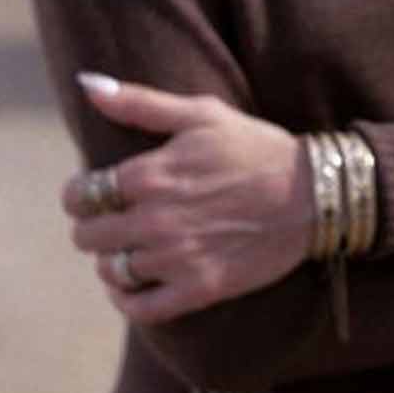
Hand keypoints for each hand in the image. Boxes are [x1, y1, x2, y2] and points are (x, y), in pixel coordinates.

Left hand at [61, 75, 311, 323]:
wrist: (315, 193)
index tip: (93, 194)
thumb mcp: (203, 113)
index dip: (79, 195)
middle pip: (88, 236)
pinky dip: (127, 301)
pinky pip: (141, 308)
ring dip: (111, 261)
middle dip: (94, 227)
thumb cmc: (257, 148)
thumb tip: (88, 84)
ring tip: (129, 249)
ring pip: (111, 271)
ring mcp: (177, 258)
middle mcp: (156, 220)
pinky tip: (133, 287)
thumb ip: (141, 102)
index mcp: (150, 175)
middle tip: (113, 221)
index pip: (80, 195)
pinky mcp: (200, 288)